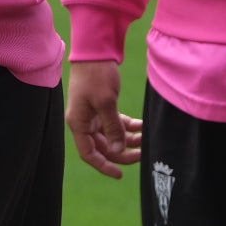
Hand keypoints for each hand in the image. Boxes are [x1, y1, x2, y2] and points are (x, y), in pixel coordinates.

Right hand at [66, 60, 142, 178]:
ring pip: (111, 135)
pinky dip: (128, 126)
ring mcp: (93, 114)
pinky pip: (116, 123)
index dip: (104, 166)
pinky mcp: (102, 106)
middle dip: (122, 152)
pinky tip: (142, 126)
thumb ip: (113, 127)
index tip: (120, 174)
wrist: (95, 50)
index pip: (89, 153)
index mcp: (79, 123)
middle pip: (103, 146)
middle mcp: (84, 122)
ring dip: (128, 139)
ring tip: (146, 139)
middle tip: (142, 154)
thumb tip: (119, 150)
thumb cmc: (96, 75)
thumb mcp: (106, 102)